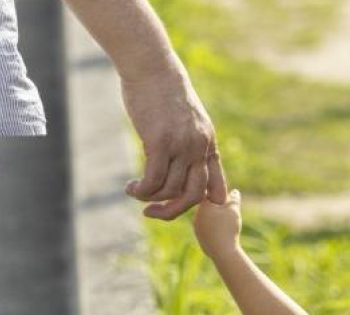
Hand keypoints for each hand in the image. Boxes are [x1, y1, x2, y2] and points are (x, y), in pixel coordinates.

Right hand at [121, 68, 226, 219]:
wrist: (152, 67)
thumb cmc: (163, 92)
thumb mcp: (185, 120)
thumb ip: (187, 143)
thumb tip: (176, 167)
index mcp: (209, 144)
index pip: (218, 186)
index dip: (204, 204)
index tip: (183, 205)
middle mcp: (200, 148)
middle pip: (195, 196)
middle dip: (174, 211)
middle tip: (153, 211)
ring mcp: (182, 146)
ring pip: (170, 190)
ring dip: (150, 199)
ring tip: (136, 192)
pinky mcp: (160, 142)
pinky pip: (154, 180)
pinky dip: (142, 191)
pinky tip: (131, 187)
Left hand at [193, 190, 242, 260]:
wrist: (223, 251)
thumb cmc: (228, 227)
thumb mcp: (234, 209)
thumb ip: (234, 199)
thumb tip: (234, 192)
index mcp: (203, 206)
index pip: (209, 195)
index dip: (219, 196)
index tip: (227, 200)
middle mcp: (196, 216)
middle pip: (208, 208)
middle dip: (218, 209)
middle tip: (230, 213)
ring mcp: (197, 229)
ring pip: (207, 220)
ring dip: (216, 220)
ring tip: (227, 225)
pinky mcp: (200, 239)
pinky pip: (208, 231)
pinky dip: (215, 230)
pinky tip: (223, 235)